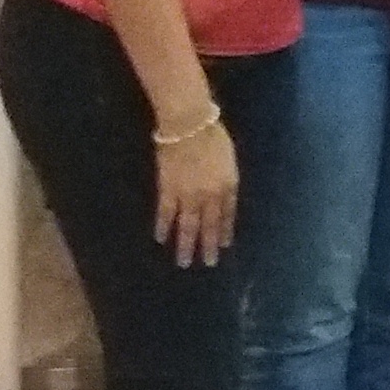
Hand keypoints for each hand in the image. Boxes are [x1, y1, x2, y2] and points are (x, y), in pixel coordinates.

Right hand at [153, 118, 237, 266]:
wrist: (189, 125)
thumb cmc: (212, 134)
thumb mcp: (229, 158)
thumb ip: (226, 178)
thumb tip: (223, 191)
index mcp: (228, 186)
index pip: (228, 214)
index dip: (225, 231)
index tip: (224, 246)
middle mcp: (210, 196)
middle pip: (209, 225)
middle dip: (208, 245)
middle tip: (209, 263)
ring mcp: (188, 195)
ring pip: (188, 226)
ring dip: (186, 245)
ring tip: (184, 262)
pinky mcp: (168, 189)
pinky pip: (165, 213)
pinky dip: (163, 226)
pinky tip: (161, 238)